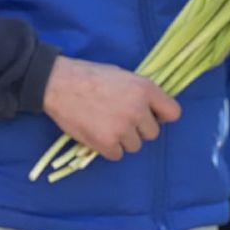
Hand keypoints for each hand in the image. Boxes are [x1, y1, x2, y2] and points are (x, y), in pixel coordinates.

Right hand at [41, 56, 180, 161]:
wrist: (56, 83)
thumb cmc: (87, 75)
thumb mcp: (121, 75)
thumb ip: (139, 92)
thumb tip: (151, 109)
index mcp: (144, 89)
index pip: (173, 113)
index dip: (160, 116)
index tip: (148, 115)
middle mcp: (138, 109)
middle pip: (152, 133)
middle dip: (138, 129)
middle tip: (117, 118)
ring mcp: (123, 128)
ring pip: (134, 146)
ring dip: (122, 139)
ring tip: (103, 124)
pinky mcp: (106, 143)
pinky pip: (117, 154)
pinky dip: (107, 148)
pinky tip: (96, 133)